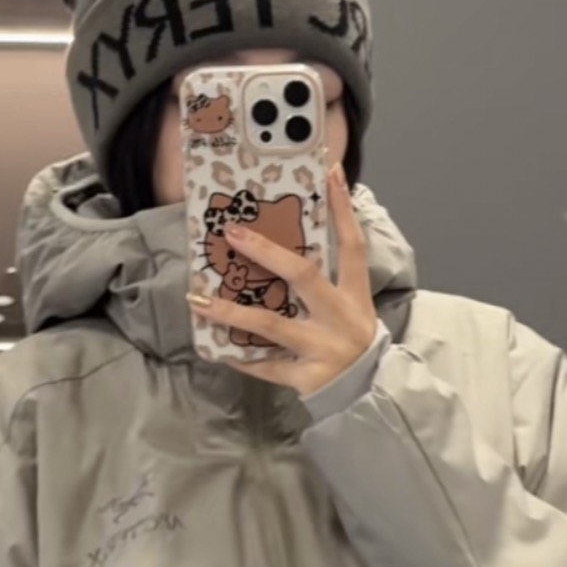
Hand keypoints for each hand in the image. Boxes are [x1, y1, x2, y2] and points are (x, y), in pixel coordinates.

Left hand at [189, 167, 378, 395]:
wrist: (369, 393)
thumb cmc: (350, 340)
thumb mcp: (351, 307)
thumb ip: (327, 280)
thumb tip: (287, 243)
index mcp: (355, 296)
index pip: (352, 246)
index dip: (342, 210)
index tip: (328, 173)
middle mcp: (341, 318)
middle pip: (304, 276)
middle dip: (266, 252)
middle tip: (232, 232)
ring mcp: (324, 349)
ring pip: (273, 326)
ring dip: (232, 312)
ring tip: (198, 299)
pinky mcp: (308, 377)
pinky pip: (268, 366)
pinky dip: (242, 358)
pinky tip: (217, 350)